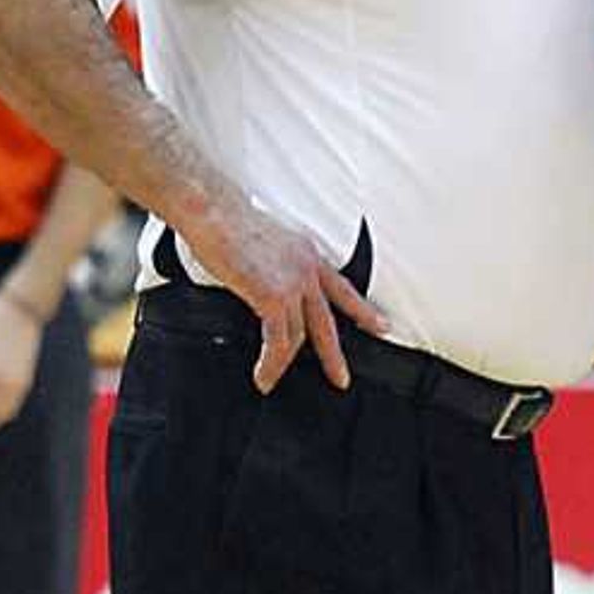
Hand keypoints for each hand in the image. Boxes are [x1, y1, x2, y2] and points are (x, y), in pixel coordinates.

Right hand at [173, 191, 384, 393]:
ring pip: (298, 337)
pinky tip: (263, 376)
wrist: (214, 214)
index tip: (379, 325)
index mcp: (306, 254)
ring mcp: (293, 283)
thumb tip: (263, 289)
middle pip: (327, 321)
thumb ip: (274, 267)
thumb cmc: (226, 223)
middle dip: (334, 355)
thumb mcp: (264, 245)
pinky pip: (278, 342)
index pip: (342, 288)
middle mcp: (306, 269)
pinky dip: (271, 364)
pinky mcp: (274, 297)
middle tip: (341, 377)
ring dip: (282, 365)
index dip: (362, 310)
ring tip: (270, 380)